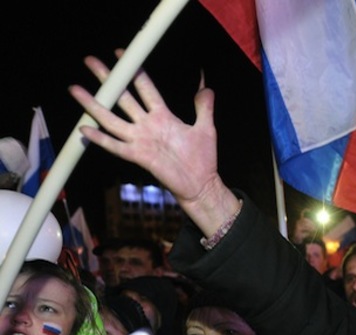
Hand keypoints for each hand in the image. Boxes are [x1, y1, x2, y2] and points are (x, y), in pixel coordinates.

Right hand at [70, 52, 239, 236]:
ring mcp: (141, 140)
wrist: (200, 184)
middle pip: (123, 98)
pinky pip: (116, 146)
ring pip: (112, 119)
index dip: (134, 71)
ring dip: (94, 105)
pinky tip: (84, 130)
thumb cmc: (202, 158)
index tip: (121, 55)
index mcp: (163, 116)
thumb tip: (207, 88)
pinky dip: (101, 139)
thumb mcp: (205, 129)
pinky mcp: (140, 156)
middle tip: (90, 61)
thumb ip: (204, 108)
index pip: (145, 88)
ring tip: (76, 90)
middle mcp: (147, 125)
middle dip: (108, 80)